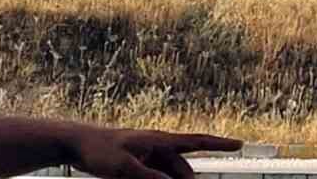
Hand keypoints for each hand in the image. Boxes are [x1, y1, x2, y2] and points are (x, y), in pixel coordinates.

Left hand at [67, 127, 241, 178]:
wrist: (76, 144)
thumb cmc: (99, 150)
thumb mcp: (122, 168)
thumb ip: (147, 177)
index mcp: (159, 140)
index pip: (196, 141)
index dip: (219, 143)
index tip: (239, 144)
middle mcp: (158, 147)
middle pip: (182, 168)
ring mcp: (148, 156)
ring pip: (168, 174)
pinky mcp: (138, 164)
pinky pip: (154, 177)